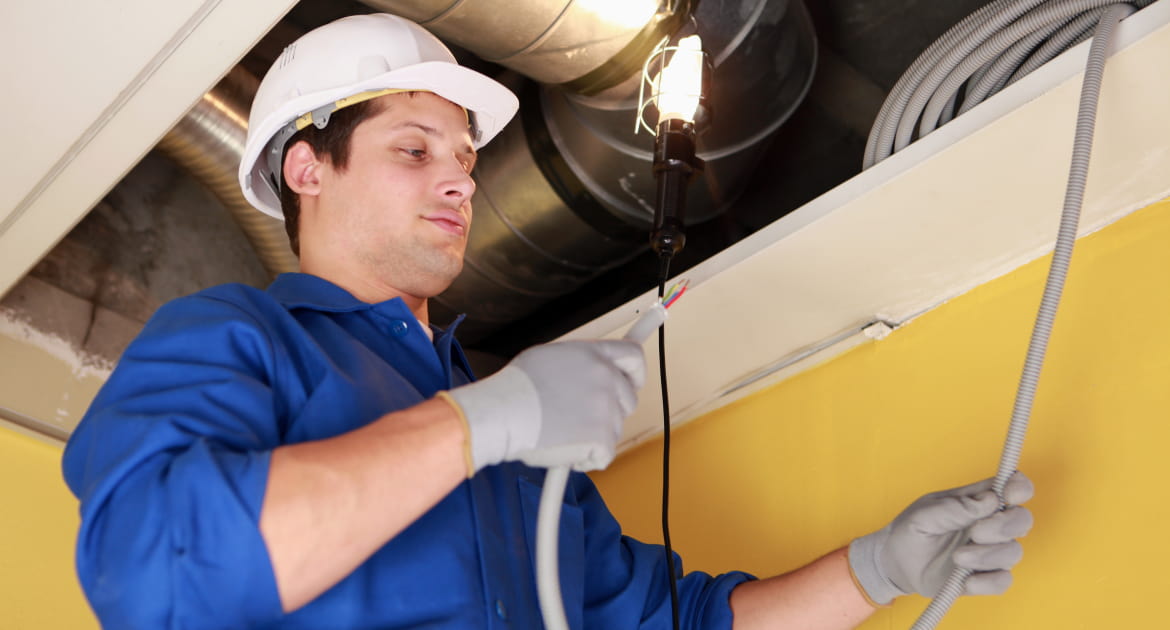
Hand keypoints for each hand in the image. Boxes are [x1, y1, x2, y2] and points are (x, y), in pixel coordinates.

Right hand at [440, 339, 645, 473]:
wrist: (503, 413)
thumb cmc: (515, 388)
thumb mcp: (549, 357)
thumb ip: (579, 362)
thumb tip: (587, 370)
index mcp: (594, 354)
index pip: (634, 356)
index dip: (636, 372)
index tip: (633, 381)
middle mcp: (606, 378)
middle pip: (629, 399)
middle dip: (610, 410)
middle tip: (581, 418)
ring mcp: (607, 409)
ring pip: (614, 429)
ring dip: (593, 435)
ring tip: (559, 430)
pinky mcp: (602, 439)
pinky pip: (604, 455)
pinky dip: (586, 458)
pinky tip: (562, 448)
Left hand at [848, 472, 1033, 605]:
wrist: (895, 563)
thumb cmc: (911, 529)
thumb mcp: (925, 513)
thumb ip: (955, 506)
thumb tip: (990, 500)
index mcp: (979, 501)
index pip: (1014, 487)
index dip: (1019, 488)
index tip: (1008, 495)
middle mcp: (991, 525)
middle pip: (1022, 520)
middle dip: (1003, 526)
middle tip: (975, 532)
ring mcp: (989, 552)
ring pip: (1013, 552)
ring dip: (988, 555)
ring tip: (957, 556)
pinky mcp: (984, 577)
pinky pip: (1002, 581)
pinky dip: (987, 581)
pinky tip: (966, 580)